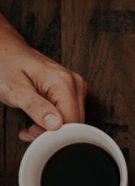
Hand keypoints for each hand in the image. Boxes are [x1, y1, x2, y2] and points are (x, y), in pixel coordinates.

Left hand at [0, 14, 85, 141]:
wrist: (5, 51)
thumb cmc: (5, 66)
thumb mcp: (15, 89)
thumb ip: (36, 107)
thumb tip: (56, 124)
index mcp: (63, 83)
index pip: (71, 122)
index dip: (54, 134)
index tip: (34, 134)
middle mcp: (74, 83)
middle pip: (74, 123)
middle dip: (52, 132)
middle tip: (30, 130)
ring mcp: (76, 86)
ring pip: (73, 120)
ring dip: (53, 128)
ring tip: (33, 123)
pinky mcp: (73, 90)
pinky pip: (71, 114)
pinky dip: (56, 121)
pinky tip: (41, 118)